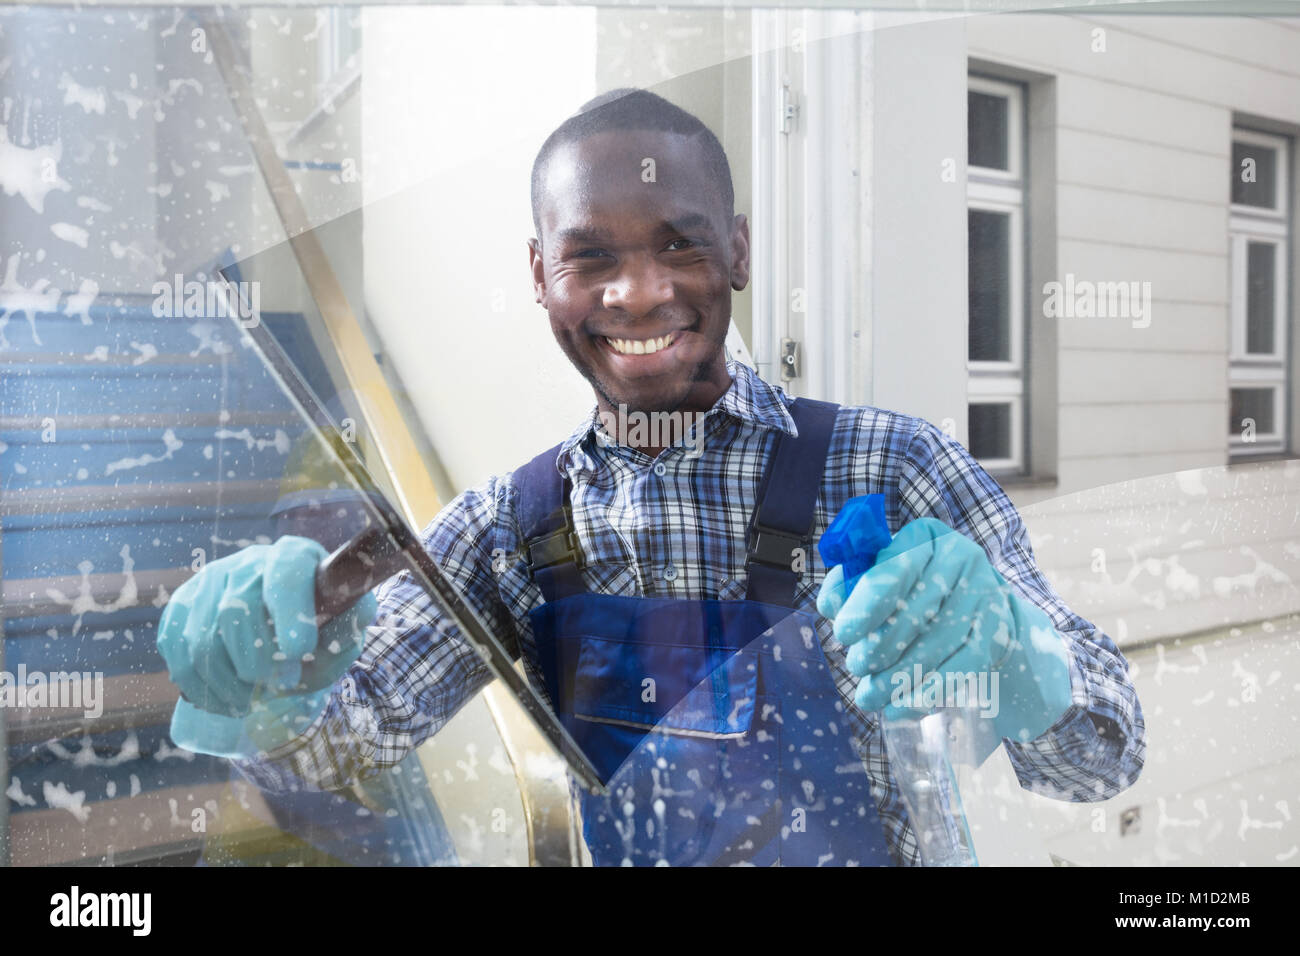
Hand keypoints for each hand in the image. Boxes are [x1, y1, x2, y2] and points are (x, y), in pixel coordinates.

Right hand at [156, 535, 376, 756]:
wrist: (287, 638)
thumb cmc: (320, 632)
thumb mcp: (345, 630)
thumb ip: (350, 624)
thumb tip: (353, 613)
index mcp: (294, 557)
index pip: (285, 573)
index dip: (288, 610)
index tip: (298, 650)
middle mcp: (248, 562)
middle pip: (236, 609)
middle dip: (256, 659)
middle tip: (277, 685)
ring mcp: (210, 581)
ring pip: (202, 635)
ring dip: (226, 681)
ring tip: (250, 701)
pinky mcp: (183, 605)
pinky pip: (176, 648)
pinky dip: (198, 684)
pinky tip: (223, 699)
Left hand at [816, 517, 1073, 748]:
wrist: (975, 607)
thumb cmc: (913, 592)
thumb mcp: (881, 579)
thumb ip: (851, 587)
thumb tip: (832, 604)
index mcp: (925, 537)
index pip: (894, 570)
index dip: (866, 604)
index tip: (844, 634)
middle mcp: (961, 557)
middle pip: (916, 610)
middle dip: (880, 646)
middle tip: (857, 668)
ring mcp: (986, 594)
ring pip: (938, 642)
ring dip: (899, 677)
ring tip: (870, 697)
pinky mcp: (1000, 630)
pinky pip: (965, 666)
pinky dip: (930, 691)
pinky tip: (901, 707)